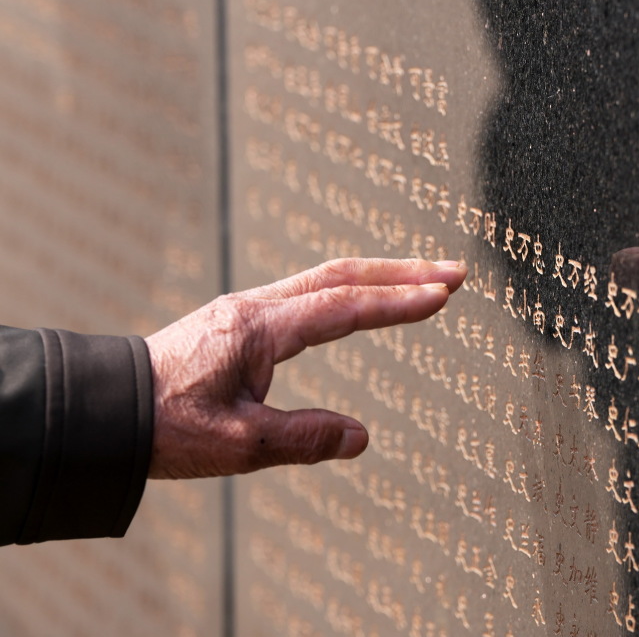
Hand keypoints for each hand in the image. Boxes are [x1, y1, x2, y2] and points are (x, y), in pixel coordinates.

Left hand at [145, 258, 466, 478]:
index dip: (399, 301)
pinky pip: (306, 291)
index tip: (444, 294)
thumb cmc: (165, 428)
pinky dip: (347, 287)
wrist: (105, 409)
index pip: (345, 307)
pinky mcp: (239, 320)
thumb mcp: (238, 445)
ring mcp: (246, 309)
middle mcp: (256, 308)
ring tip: (421, 279)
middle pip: (342, 274)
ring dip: (377, 275)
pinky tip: (359, 298)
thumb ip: (304, 439)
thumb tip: (360, 437)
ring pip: (324, 277)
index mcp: (259, 330)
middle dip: (402, 272)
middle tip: (453, 273)